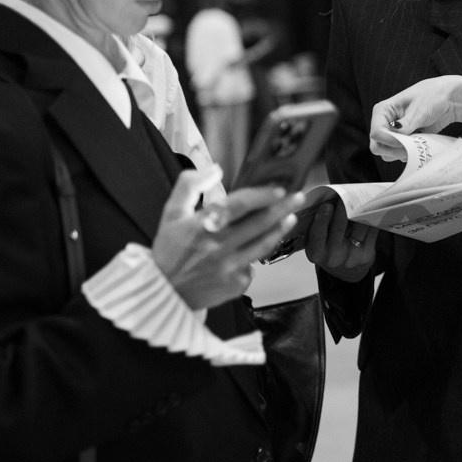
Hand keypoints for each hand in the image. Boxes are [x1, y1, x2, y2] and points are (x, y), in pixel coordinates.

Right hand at [153, 171, 303, 308]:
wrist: (164, 293)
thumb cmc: (169, 251)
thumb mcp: (171, 214)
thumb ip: (189, 185)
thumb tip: (215, 169)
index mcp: (202, 226)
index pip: (239, 205)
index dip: (262, 196)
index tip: (279, 189)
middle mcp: (218, 246)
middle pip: (259, 223)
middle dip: (282, 208)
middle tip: (298, 197)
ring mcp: (229, 267)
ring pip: (263, 245)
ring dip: (279, 230)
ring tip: (289, 218)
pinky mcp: (235, 284)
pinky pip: (253, 266)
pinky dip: (255, 257)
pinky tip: (256, 249)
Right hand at [303, 196, 380, 281]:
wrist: (345, 271)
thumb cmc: (327, 248)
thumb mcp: (316, 241)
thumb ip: (318, 225)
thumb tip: (328, 198)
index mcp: (315, 252)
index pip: (318, 234)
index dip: (322, 219)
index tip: (327, 205)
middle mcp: (332, 257)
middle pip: (339, 227)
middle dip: (342, 209)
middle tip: (345, 195)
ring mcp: (351, 257)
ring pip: (358, 227)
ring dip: (359, 210)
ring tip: (359, 198)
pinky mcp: (366, 256)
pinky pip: (371, 232)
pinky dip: (370, 218)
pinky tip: (370, 208)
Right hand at [369, 77, 461, 159]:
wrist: (449, 100)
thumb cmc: (433, 96)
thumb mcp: (420, 110)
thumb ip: (407, 125)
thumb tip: (396, 137)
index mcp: (383, 110)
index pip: (376, 133)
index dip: (389, 140)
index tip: (405, 141)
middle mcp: (385, 123)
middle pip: (378, 146)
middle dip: (394, 150)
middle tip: (413, 146)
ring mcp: (394, 134)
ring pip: (388, 154)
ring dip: (403, 153)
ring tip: (419, 143)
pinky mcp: (405, 141)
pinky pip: (401, 155)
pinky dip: (411, 154)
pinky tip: (422, 144)